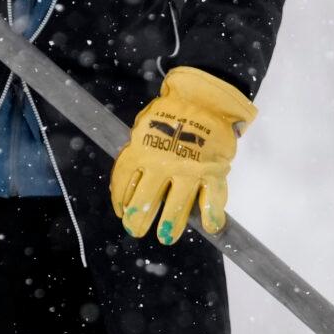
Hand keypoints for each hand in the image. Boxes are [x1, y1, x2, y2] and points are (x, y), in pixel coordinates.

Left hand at [111, 67, 257, 242]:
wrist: (206, 97)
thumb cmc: (173, 112)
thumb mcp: (146, 127)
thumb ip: (139, 150)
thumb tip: (131, 176)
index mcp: (142, 151)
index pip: (124, 181)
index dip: (120, 199)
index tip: (121, 212)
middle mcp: (163, 164)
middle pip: (146, 200)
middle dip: (138, 219)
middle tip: (136, 230)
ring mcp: (189, 169)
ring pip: (177, 205)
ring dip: (170, 225)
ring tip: (165, 237)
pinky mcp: (213, 170)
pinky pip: (213, 198)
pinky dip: (212, 215)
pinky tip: (211, 227)